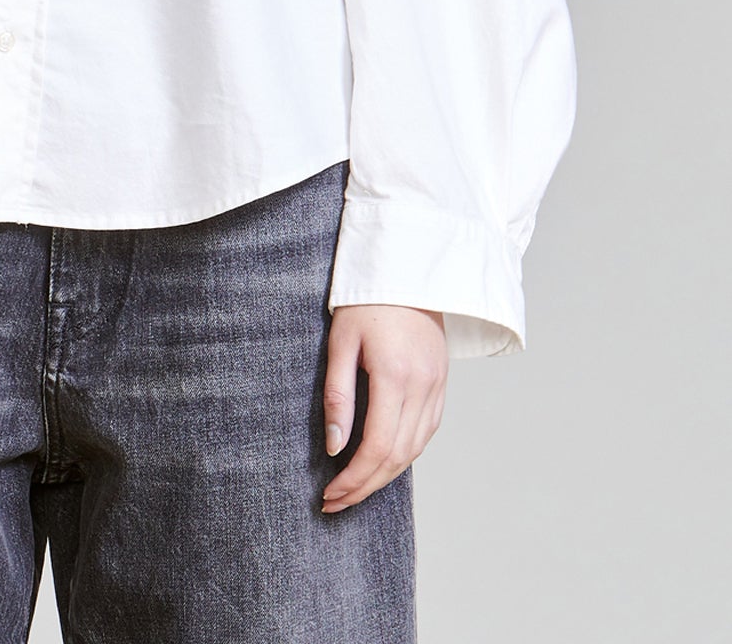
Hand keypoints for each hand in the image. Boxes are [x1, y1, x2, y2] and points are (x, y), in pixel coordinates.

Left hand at [320, 304, 446, 511]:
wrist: (408, 268)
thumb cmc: (366, 300)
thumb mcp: (340, 342)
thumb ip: (338, 395)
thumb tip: (334, 446)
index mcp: (395, 376)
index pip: (376, 447)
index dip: (353, 479)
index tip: (329, 494)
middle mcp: (422, 386)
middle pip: (397, 456)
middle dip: (366, 486)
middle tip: (336, 502)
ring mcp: (437, 386)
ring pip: (415, 449)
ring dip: (385, 475)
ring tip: (355, 488)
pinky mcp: (442, 383)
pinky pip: (426, 432)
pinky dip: (404, 453)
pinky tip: (383, 460)